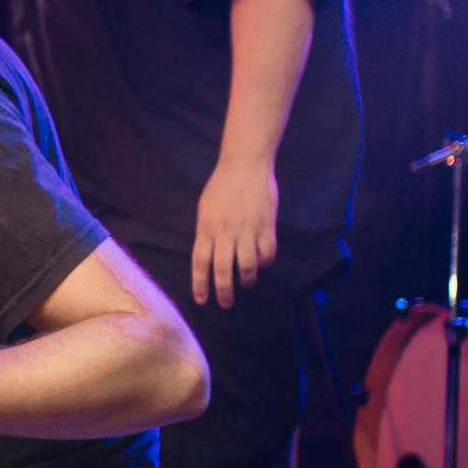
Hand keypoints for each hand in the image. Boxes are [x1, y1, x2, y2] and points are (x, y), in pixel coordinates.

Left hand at [190, 158, 277, 308]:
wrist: (245, 165)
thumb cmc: (222, 186)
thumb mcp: (205, 209)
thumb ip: (206, 233)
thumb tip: (207, 257)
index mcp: (206, 228)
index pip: (200, 263)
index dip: (200, 285)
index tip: (202, 300)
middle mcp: (225, 232)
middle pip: (223, 270)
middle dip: (224, 291)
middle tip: (225, 303)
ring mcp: (247, 229)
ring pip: (247, 266)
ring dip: (247, 279)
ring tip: (247, 283)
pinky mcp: (266, 225)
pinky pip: (267, 252)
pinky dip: (265, 261)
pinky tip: (262, 261)